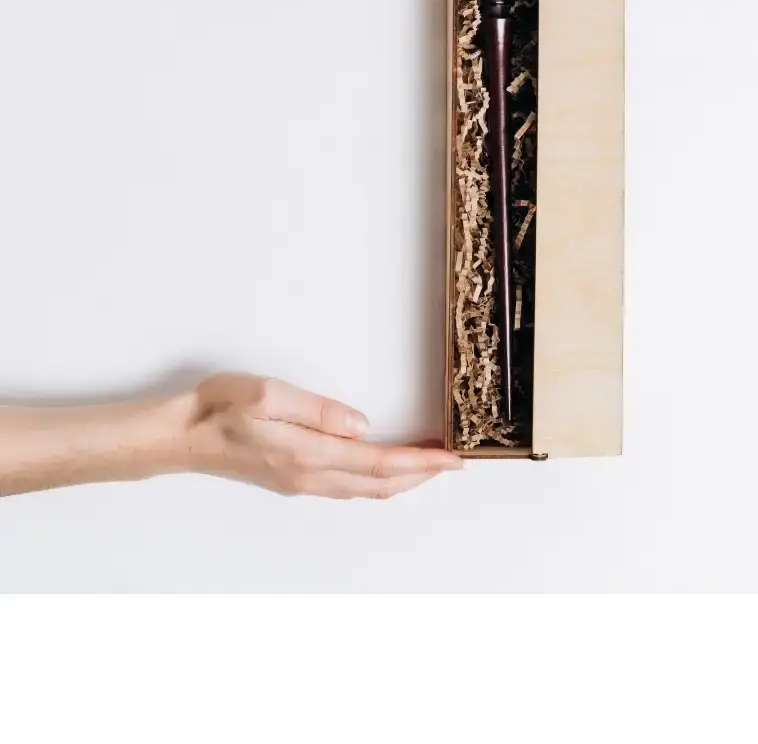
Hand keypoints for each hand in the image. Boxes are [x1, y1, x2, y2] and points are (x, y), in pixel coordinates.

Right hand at [186, 372, 462, 498]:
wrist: (180, 435)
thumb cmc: (219, 407)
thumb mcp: (268, 394)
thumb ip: (317, 411)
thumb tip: (362, 425)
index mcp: (309, 455)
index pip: (379, 462)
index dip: (421, 462)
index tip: (452, 458)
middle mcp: (309, 476)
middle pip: (379, 483)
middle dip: (421, 475)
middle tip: (453, 463)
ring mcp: (300, 481)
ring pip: (364, 489)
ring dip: (400, 480)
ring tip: (427, 466)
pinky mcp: (291, 478)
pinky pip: (348, 486)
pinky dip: (376, 479)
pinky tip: (380, 469)